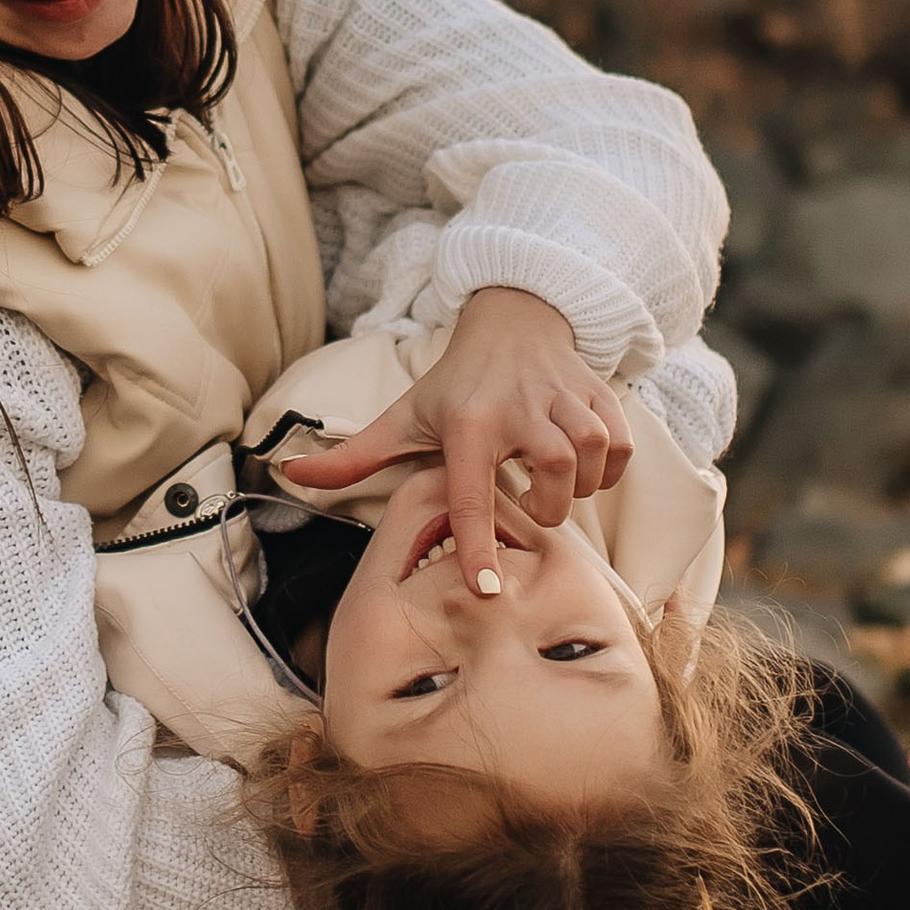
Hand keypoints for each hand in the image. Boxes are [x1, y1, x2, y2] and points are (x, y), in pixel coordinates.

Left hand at [278, 288, 634, 598]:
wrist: (513, 320)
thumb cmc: (455, 383)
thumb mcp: (403, 416)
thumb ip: (352, 456)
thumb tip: (289, 473)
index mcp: (467, 423)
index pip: (472, 493)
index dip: (477, 545)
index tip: (486, 589)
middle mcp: (518, 407)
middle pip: (554, 474)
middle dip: (547, 507)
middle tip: (529, 503)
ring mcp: (563, 397)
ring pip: (591, 456)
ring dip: (580, 485)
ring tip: (556, 482)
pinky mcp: (598, 392)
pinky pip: (620, 445)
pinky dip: (611, 466)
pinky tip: (586, 466)